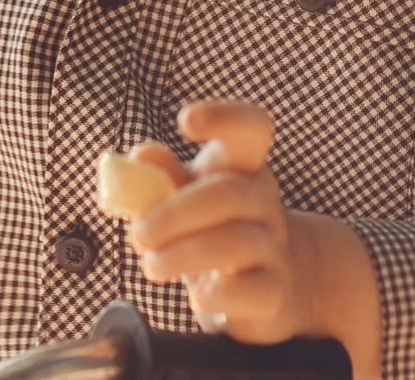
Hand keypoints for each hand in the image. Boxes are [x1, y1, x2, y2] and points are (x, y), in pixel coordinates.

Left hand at [124, 102, 380, 376]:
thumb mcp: (187, 198)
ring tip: (152, 266)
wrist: (275, 285)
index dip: (225, 116)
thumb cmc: (217, 231)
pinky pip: (254, 290)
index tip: (186, 120)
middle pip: (228, 193)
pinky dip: (221, 295)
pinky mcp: (273, 292)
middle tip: (139, 234)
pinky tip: (198, 297)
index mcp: (243, 167)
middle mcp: (263, 202)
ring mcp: (273, 247)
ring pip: (238, 242)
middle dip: (175, 214)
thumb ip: (162, 177)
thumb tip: (140, 156)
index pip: (251, 129)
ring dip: (184, 254)